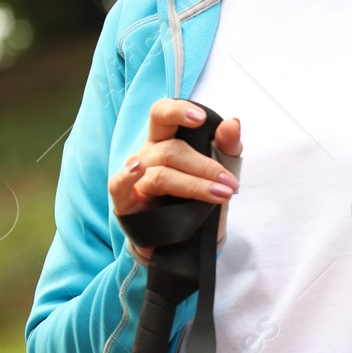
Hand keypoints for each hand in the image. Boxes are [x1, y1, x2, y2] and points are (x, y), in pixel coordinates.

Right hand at [109, 99, 242, 261]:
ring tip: (221, 195)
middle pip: (171, 150)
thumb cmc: (198, 199)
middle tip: (230, 184)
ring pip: (161, 174)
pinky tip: (138, 170)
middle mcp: (147, 156)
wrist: (188, 241)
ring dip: (194, 185)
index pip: (162, 114)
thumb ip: (227, 146)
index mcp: (166, 141)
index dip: (177, 111)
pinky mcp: (125, 202)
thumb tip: (233, 123)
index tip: (201, 118)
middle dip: (205, 167)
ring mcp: (134, 179)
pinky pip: (118, 185)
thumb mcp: (220, 171)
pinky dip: (126, 176)